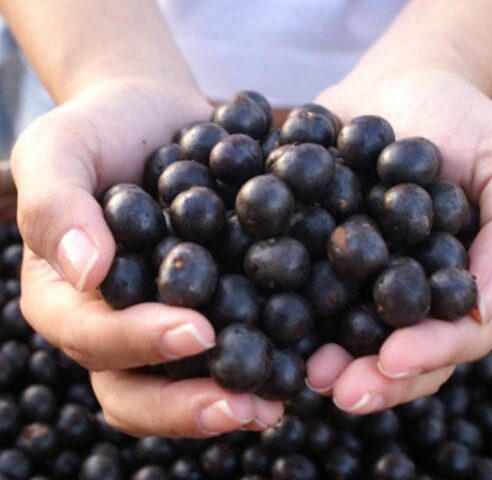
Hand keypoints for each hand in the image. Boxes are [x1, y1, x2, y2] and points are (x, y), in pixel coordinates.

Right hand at [13, 79, 282, 436]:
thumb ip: (55, 204)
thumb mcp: (59, 149)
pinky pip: (233, 340)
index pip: (93, 337)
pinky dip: (264, 357)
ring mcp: (166, 318)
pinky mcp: (214, 303)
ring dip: (229, 399)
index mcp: (69, 298)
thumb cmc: (100, 129)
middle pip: (138, 388)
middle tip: (243, 405)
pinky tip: (301, 362)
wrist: (157, 114)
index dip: (139, 344)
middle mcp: (116, 323)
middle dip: (187, 404)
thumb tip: (87, 270)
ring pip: (187, 381)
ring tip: (275, 406)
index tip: (196, 331)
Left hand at [306, 66, 491, 412]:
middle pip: (399, 354)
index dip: (430, 353)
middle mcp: (412, 296)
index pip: (457, 335)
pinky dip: (286, 310)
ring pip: (349, 336)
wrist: (397, 87)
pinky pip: (304, 291)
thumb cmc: (463, 121)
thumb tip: (485, 302)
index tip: (394, 360)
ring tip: (301, 373)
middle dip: (372, 378)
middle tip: (337, 389)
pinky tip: (261, 324)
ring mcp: (362, 282)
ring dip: (327, 360)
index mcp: (462, 285)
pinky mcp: (318, 259)